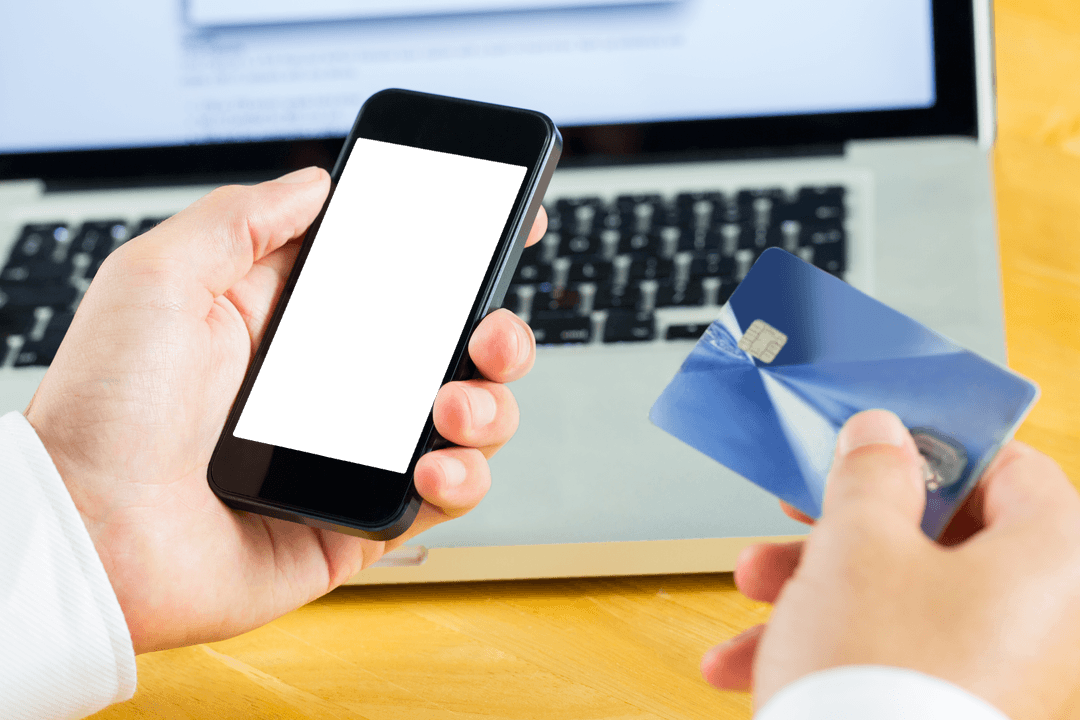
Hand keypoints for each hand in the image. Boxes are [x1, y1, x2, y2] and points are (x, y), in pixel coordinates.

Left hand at [24, 167, 545, 653]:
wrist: (89, 531)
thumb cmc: (105, 409)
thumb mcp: (159, 278)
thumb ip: (242, 218)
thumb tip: (317, 184)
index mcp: (296, 324)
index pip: (399, 280)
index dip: (458, 257)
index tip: (507, 227)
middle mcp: (336, 386)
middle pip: (453, 349)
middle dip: (497, 333)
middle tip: (487, 332)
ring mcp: (356, 453)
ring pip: (468, 420)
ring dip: (490, 406)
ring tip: (452, 405)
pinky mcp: (364, 519)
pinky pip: (446, 497)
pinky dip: (463, 478)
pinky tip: (434, 464)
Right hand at [701, 410, 1079, 719]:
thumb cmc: (877, 674)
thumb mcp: (858, 544)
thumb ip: (871, 474)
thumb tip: (881, 436)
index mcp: (1048, 561)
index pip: (1012, 470)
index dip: (935, 449)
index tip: (874, 447)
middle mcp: (1041, 621)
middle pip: (941, 540)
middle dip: (845, 530)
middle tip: (796, 520)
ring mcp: (1001, 675)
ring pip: (904, 602)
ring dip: (817, 591)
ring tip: (750, 594)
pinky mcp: (954, 713)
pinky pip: (895, 659)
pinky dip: (829, 650)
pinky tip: (749, 664)